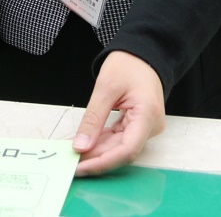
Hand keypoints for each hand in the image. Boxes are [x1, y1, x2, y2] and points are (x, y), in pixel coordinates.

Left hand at [71, 51, 165, 175]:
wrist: (142, 54)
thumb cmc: (128, 64)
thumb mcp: (105, 87)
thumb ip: (93, 118)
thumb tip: (81, 145)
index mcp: (147, 114)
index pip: (126, 150)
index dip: (102, 162)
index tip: (80, 166)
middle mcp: (151, 125)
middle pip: (122, 151)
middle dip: (96, 158)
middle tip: (70, 161)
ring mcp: (146, 127)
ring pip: (120, 147)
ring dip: (97, 151)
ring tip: (74, 153)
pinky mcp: (139, 125)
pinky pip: (120, 138)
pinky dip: (102, 142)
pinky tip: (85, 144)